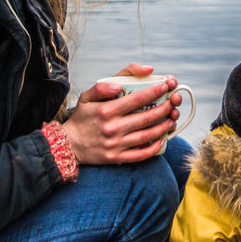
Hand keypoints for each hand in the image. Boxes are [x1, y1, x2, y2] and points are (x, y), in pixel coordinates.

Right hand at [62, 62, 182, 164]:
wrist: (68, 145)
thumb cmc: (81, 118)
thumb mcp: (87, 96)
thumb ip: (104, 85)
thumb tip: (121, 83)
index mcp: (107, 110)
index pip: (137, 98)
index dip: (155, 91)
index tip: (165, 85)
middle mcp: (112, 127)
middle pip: (146, 117)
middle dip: (165, 108)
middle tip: (173, 102)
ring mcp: (115, 144)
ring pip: (147, 135)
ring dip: (164, 127)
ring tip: (172, 119)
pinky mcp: (116, 158)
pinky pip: (140, 154)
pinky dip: (154, 147)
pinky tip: (162, 140)